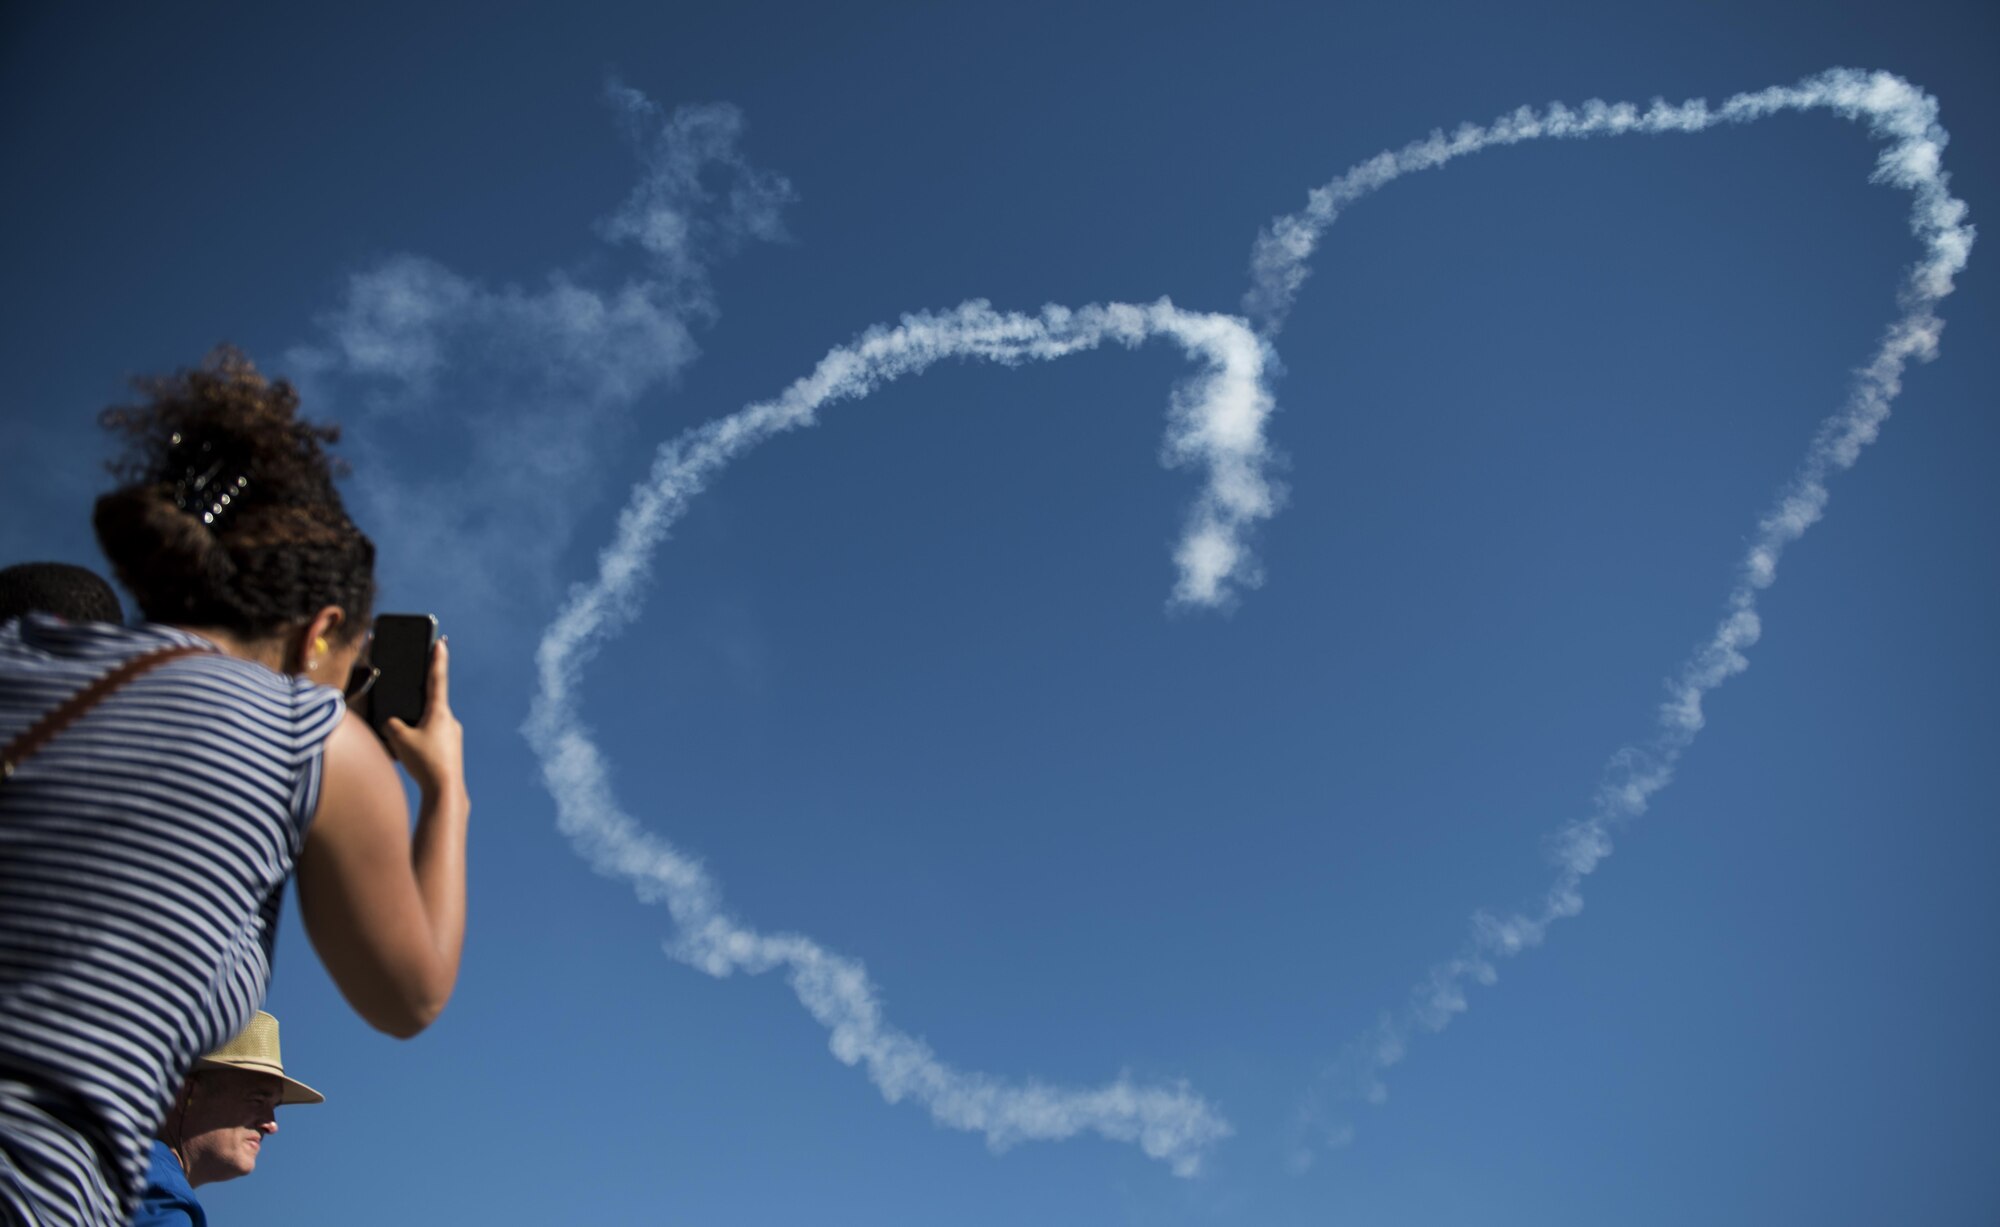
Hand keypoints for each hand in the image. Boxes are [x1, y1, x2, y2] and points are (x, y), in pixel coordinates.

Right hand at [383, 637, 465, 804]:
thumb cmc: (425, 762)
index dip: (437, 660)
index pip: (437, 679)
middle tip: (406, 727)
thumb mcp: (398, 738)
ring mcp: (452, 736)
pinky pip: (431, 742)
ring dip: (415, 733)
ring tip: (408, 752)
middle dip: (414, 713)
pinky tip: (414, 760)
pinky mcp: (451, 751)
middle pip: (428, 707)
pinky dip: (419, 746)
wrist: (445, 791)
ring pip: (428, 727)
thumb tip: (393, 724)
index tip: (441, 643)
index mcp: (439, 712)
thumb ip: (392, 724)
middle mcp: (450, 721)